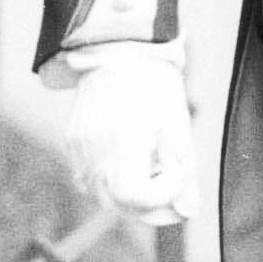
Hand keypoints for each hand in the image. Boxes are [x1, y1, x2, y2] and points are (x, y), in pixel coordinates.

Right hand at [61, 44, 196, 225]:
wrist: (120, 50)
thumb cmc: (155, 85)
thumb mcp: (178, 126)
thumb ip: (183, 173)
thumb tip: (189, 212)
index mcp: (122, 142)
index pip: (136, 197)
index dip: (165, 194)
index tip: (182, 170)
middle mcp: (93, 151)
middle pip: (120, 203)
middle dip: (153, 198)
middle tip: (174, 173)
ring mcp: (78, 149)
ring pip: (105, 194)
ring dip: (134, 190)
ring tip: (152, 157)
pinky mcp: (73, 144)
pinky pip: (92, 177)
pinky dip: (116, 175)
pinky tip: (132, 151)